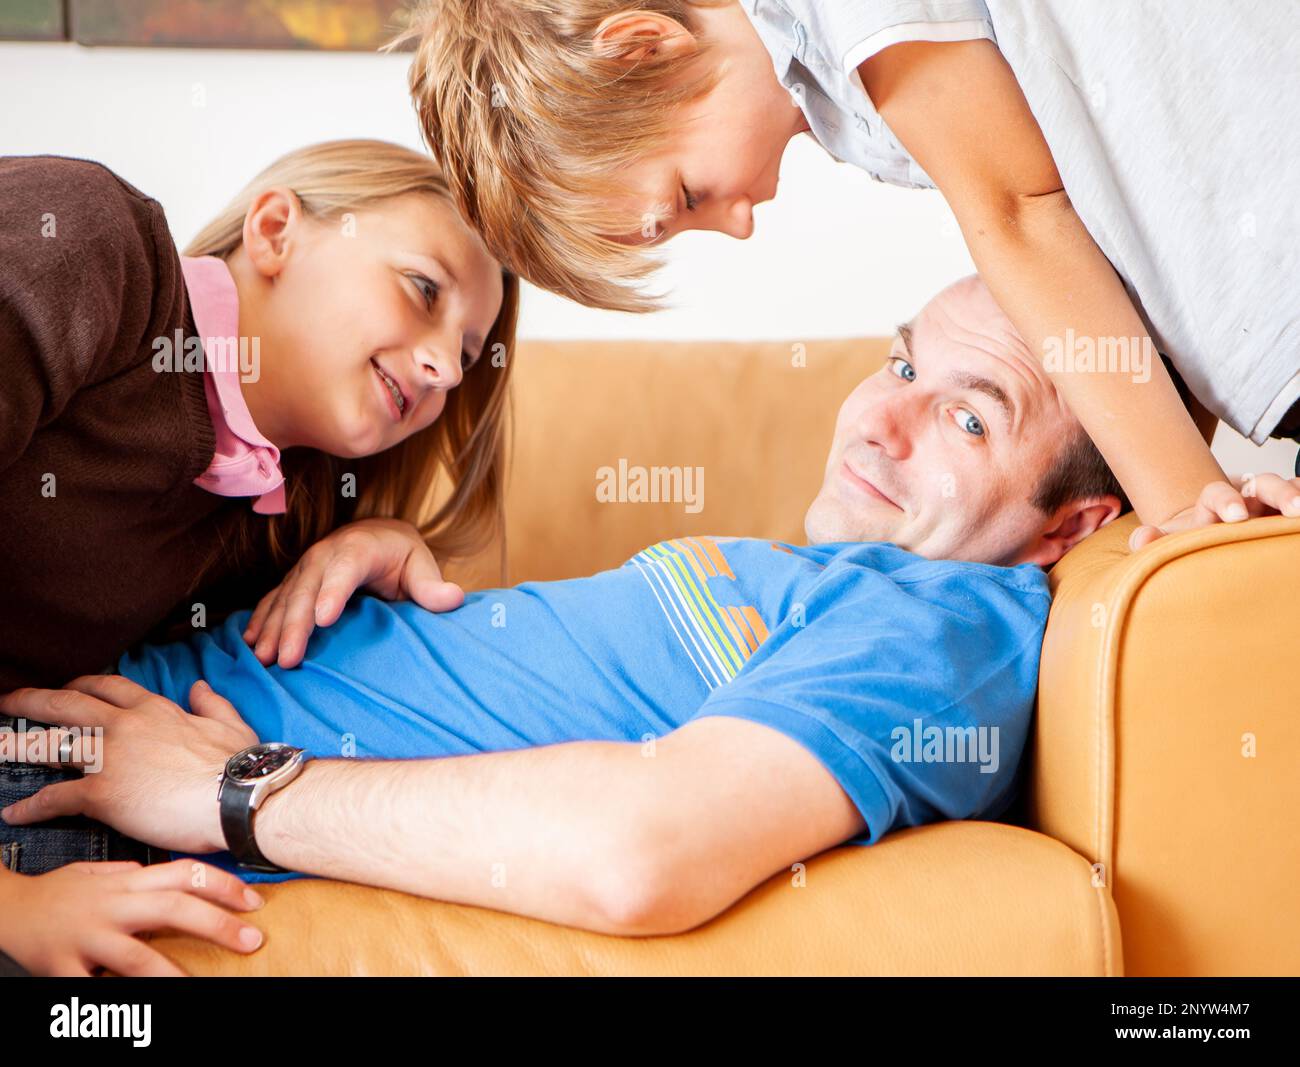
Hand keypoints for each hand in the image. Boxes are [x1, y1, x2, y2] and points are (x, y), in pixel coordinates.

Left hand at [0, 675, 257, 853]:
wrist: (238, 798)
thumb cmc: (240, 766)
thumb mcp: (231, 724)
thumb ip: (211, 703)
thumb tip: (199, 686)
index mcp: (155, 710)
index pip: (109, 687)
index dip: (82, 684)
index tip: (67, 687)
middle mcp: (125, 726)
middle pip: (66, 704)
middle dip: (32, 700)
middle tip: (8, 700)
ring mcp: (110, 758)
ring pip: (51, 745)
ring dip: (18, 746)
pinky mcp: (102, 794)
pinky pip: (56, 798)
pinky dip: (32, 806)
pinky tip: (16, 812)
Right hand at [0, 859, 263, 976]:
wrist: (5, 908)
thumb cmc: (56, 892)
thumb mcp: (99, 872)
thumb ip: (134, 873)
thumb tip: (171, 876)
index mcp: (125, 882)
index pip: (185, 874)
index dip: (223, 885)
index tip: (254, 901)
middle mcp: (111, 906)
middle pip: (173, 908)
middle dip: (217, 924)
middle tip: (251, 940)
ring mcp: (88, 938)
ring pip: (137, 956)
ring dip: (174, 974)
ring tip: (204, 987)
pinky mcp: (63, 968)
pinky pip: (95, 990)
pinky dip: (118, 1000)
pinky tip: (141, 1011)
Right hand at [243, 517, 464, 667]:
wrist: (378, 535)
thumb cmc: (402, 556)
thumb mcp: (421, 565)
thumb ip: (431, 586)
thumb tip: (453, 598)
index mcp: (359, 549)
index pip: (345, 569)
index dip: (333, 592)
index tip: (324, 619)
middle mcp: (326, 555)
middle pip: (307, 590)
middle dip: (295, 625)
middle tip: (287, 658)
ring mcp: (306, 569)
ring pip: (285, 598)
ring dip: (272, 628)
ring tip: (263, 658)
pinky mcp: (294, 582)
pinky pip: (273, 601)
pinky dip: (260, 621)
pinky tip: (250, 644)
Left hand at [1129, 473, 1299, 550]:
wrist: (1208, 537)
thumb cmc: (1191, 539)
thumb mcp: (1170, 539)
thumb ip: (1153, 540)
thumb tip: (1142, 539)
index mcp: (1214, 504)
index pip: (1218, 494)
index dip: (1226, 500)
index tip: (1236, 516)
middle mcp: (1248, 499)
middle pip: (1265, 484)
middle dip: (1280, 493)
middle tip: (1295, 508)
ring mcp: (1271, 506)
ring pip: (1290, 491)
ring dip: (1299, 496)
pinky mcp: (1285, 516)